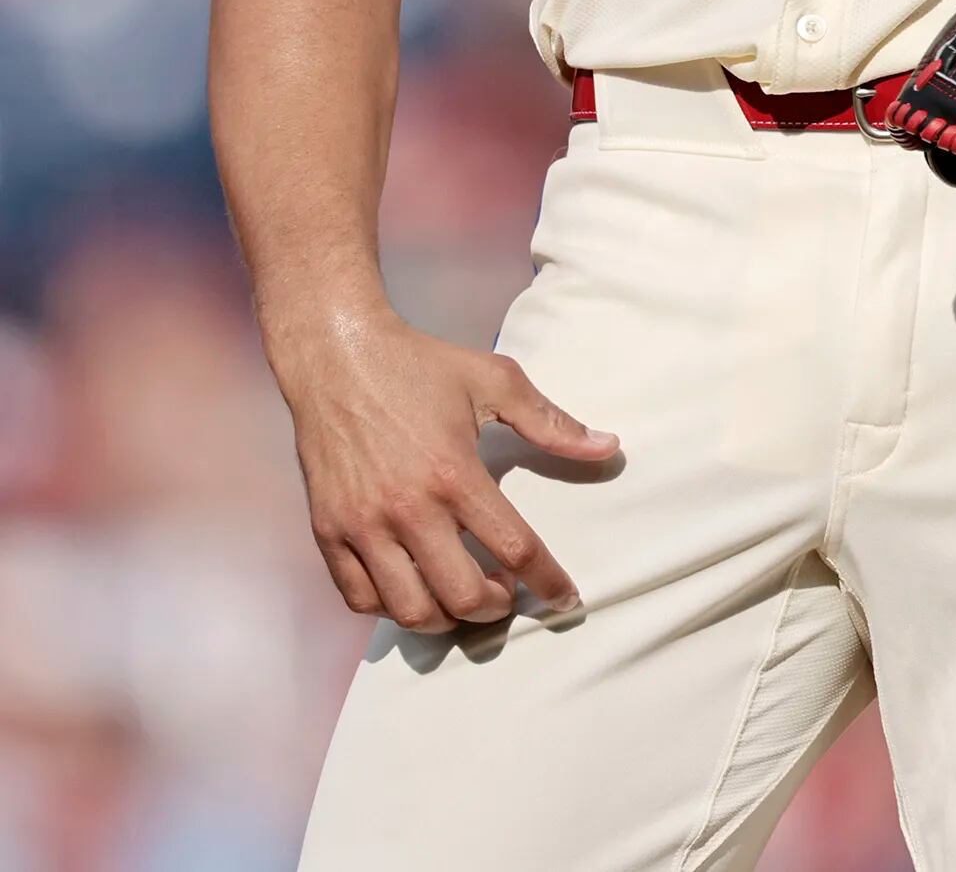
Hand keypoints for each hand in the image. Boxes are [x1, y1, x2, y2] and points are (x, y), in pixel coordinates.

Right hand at [278, 305, 618, 630]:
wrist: (336, 354)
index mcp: (454, 473)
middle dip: (495, 608)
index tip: (565, 597)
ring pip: (409, 611)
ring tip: (461, 596)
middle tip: (505, 594)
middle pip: (462, 596)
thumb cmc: (419, 365)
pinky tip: (413, 588)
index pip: (514, 549)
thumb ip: (551, 421)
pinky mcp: (328, 532)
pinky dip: (391, 608)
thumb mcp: (493, 380)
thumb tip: (611, 447)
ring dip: (446, 618)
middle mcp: (408, 509)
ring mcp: (363, 526)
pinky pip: (360, 600)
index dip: (548, 581)